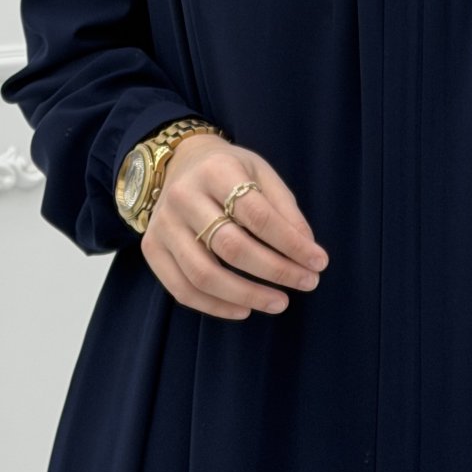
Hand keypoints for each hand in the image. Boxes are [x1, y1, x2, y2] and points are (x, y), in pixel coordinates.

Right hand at [141, 133, 328, 320]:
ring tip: (279, 302)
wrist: (180, 162)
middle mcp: (184, 197)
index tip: (318, 262)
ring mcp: (163, 225)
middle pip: (231, 246)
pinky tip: (244, 309)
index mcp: (216, 171)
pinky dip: (214, 306)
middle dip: (275, 271)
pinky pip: (181, 289)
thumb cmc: (228, 171)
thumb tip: (308, 250)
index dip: (291, 243)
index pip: (258, 215)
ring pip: (203, 274)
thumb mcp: (260, 174)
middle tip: (307, 283)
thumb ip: (284, 209)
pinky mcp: (152, 248)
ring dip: (246, 295)